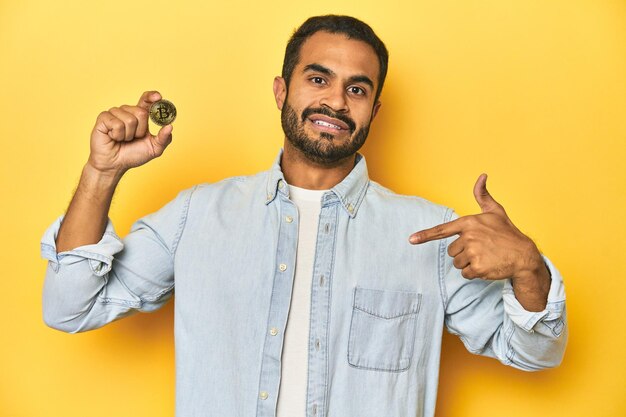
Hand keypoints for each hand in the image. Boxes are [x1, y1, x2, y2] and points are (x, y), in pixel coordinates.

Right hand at [87, 91, 172, 177]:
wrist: (115, 165)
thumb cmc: (132, 155)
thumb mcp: (154, 149)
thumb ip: (164, 138)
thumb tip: (170, 126)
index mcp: (139, 116)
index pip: (146, 101)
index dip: (151, 97)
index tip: (158, 97)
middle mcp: (127, 111)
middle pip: (141, 112)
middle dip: (140, 130)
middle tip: (133, 138)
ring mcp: (114, 113)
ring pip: (129, 119)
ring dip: (128, 135)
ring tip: (122, 139)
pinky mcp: (103, 118)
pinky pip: (116, 123)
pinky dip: (117, 135)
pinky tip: (113, 137)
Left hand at [409, 174, 546, 283]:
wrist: (524, 255)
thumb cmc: (507, 233)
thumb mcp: (495, 212)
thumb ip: (483, 196)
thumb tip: (482, 175)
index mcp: (469, 223)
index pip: (442, 230)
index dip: (425, 235)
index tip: (411, 239)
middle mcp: (469, 237)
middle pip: (452, 251)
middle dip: (464, 252)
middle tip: (481, 249)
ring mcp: (473, 252)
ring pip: (458, 263)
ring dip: (469, 263)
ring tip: (485, 256)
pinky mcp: (478, 267)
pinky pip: (465, 274)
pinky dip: (475, 273)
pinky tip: (487, 266)